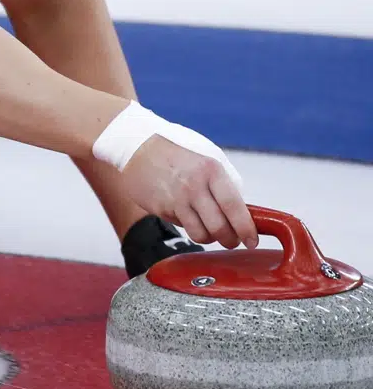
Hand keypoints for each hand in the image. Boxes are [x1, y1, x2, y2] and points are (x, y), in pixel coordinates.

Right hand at [120, 135, 256, 248]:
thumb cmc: (176, 153)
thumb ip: (226, 182)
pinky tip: (188, 216)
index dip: (245, 228)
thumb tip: (241, 211)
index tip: (251, 240)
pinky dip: (189, 226)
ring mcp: (175, 199)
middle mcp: (193, 186)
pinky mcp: (160, 209)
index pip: (234, 207)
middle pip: (219, 227)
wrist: (136, 147)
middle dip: (230, 240)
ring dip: (210, 238)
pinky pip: (182, 226)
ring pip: (200, 234)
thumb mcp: (207, 158)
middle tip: (233, 241)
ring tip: (211, 232)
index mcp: (211, 171)